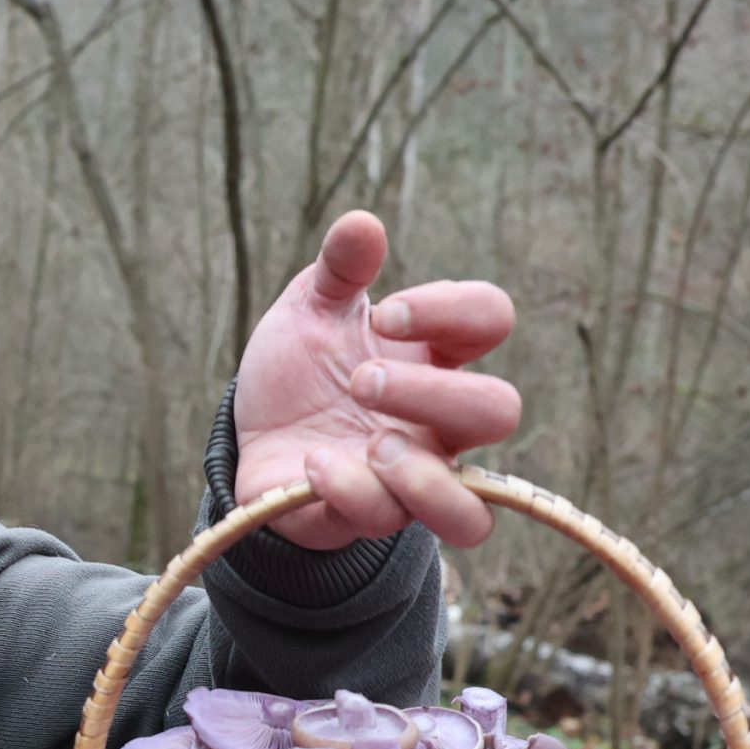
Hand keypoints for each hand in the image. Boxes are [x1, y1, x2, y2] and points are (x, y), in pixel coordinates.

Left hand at [232, 210, 518, 549]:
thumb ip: (338, 270)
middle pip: (498, 412)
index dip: (454, 311)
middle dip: (433, 394)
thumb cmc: (301, 369)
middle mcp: (438, 426)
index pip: (491, 319)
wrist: (251, 435)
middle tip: (360, 380)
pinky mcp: (362, 519)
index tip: (387, 313)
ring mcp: (407, 480)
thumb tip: (361, 224)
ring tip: (370, 444)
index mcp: (435, 356)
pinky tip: (311, 464)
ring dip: (423, 476)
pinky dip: (350, 492)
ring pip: (471, 512)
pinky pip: (388, 525)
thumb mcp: (310, 309)